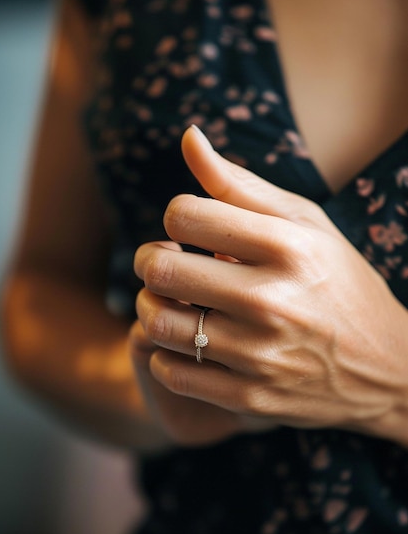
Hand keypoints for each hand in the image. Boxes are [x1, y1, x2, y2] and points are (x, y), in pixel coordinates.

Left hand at [134, 126, 407, 443]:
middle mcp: (272, 299)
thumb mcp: (305, 224)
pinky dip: (164, 354)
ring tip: (169, 303)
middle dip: (149, 261)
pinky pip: (171, 373)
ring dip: (150, 308)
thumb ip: (240, 183)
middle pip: (159, 269)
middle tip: (162, 264)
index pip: (183, 215)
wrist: (388, 366)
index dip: (176, 218)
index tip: (189, 230)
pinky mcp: (251, 397)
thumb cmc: (339, 282)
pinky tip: (186, 343)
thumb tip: (188, 136)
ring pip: (157, 324)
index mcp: (286, 246)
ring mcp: (261, 354)